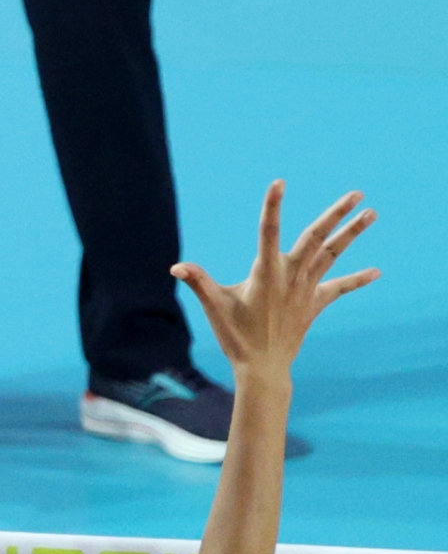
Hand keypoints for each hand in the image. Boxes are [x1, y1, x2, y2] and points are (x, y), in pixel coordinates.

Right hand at [172, 183, 378, 377]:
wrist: (263, 369)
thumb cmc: (236, 337)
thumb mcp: (215, 307)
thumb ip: (198, 282)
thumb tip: (176, 267)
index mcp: (266, 274)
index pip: (268, 232)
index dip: (272, 207)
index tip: (279, 183)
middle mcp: (291, 277)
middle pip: (317, 238)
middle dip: (336, 214)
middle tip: (357, 193)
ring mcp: (306, 289)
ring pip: (332, 255)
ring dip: (352, 233)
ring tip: (372, 213)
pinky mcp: (314, 304)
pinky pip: (338, 288)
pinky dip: (357, 280)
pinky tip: (377, 272)